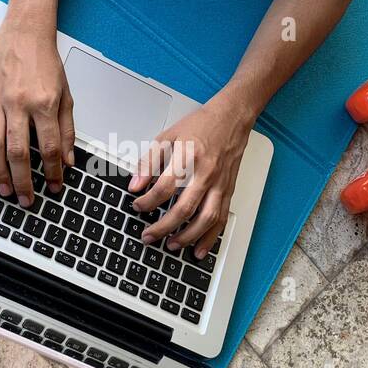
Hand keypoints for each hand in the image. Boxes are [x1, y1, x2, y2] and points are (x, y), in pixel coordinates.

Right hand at [0, 4, 74, 204]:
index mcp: (43, 103)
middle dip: (24, 181)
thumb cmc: (45, 61)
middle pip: (19, 151)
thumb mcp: (66, 95)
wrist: (25, 31)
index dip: (53, 172)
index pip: (50, 147)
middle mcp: (19, 103)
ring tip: (4, 190)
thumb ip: (67, 129)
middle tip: (26, 199)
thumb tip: (68, 159)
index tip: (55, 187)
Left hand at [127, 90, 254, 257]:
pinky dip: (210, 237)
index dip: (148, 201)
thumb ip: (149, 161)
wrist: (232, 118)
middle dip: (163, 227)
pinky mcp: (228, 190)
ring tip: (171, 246)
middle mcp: (206, 172)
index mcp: (188, 156)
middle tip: (149, 236)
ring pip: (205, 218)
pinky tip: (198, 249)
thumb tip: (135, 184)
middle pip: (184, 208)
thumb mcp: (168, 136)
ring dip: (187, 236)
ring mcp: (219, 183)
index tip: (137, 206)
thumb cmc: (201, 125)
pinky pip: (220, 218)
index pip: (165, 186)